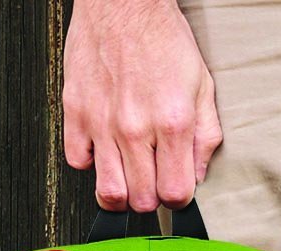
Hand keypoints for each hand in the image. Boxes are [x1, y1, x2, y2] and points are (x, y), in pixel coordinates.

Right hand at [63, 0, 222, 211]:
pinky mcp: (75, 111)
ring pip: (109, 192)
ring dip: (121, 192)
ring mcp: (102, 122)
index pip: (175, 194)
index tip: (176, 189)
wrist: (123, 1)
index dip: (178, 199)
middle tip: (152, 180)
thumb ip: (205, 137)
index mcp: (172, 123)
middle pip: (142, 201)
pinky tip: (104, 150)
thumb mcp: (202, 87)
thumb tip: (198, 175)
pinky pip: (77, 162)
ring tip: (128, 177)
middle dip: (151, 198)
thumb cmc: (162, 39)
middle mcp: (135, 127)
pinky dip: (90, 163)